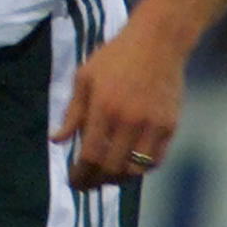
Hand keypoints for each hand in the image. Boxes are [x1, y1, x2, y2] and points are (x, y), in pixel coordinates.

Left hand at [50, 22, 182, 190]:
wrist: (157, 43)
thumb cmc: (115, 57)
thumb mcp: (85, 77)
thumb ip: (72, 112)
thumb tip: (57, 140)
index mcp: (103, 107)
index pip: (90, 154)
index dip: (80, 174)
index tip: (73, 181)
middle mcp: (128, 120)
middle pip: (111, 167)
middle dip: (96, 181)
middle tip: (87, 184)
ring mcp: (152, 125)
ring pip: (135, 170)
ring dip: (118, 179)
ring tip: (106, 176)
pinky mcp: (169, 127)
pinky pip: (154, 160)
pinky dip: (140, 169)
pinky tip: (128, 164)